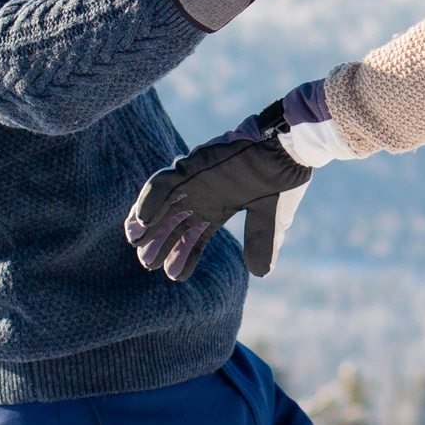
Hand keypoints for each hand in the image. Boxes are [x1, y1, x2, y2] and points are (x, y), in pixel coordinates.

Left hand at [127, 128, 312, 281]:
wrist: (288, 149)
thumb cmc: (283, 178)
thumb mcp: (272, 219)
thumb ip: (262, 243)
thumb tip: (260, 274)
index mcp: (220, 207)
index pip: (195, 236)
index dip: (184, 255)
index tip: (174, 276)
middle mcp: (203, 195)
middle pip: (174, 223)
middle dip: (160, 243)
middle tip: (147, 263)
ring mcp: (194, 180)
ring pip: (163, 205)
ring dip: (148, 224)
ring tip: (136, 245)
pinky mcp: (191, 165)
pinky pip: (163, 183)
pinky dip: (150, 201)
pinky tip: (141, 221)